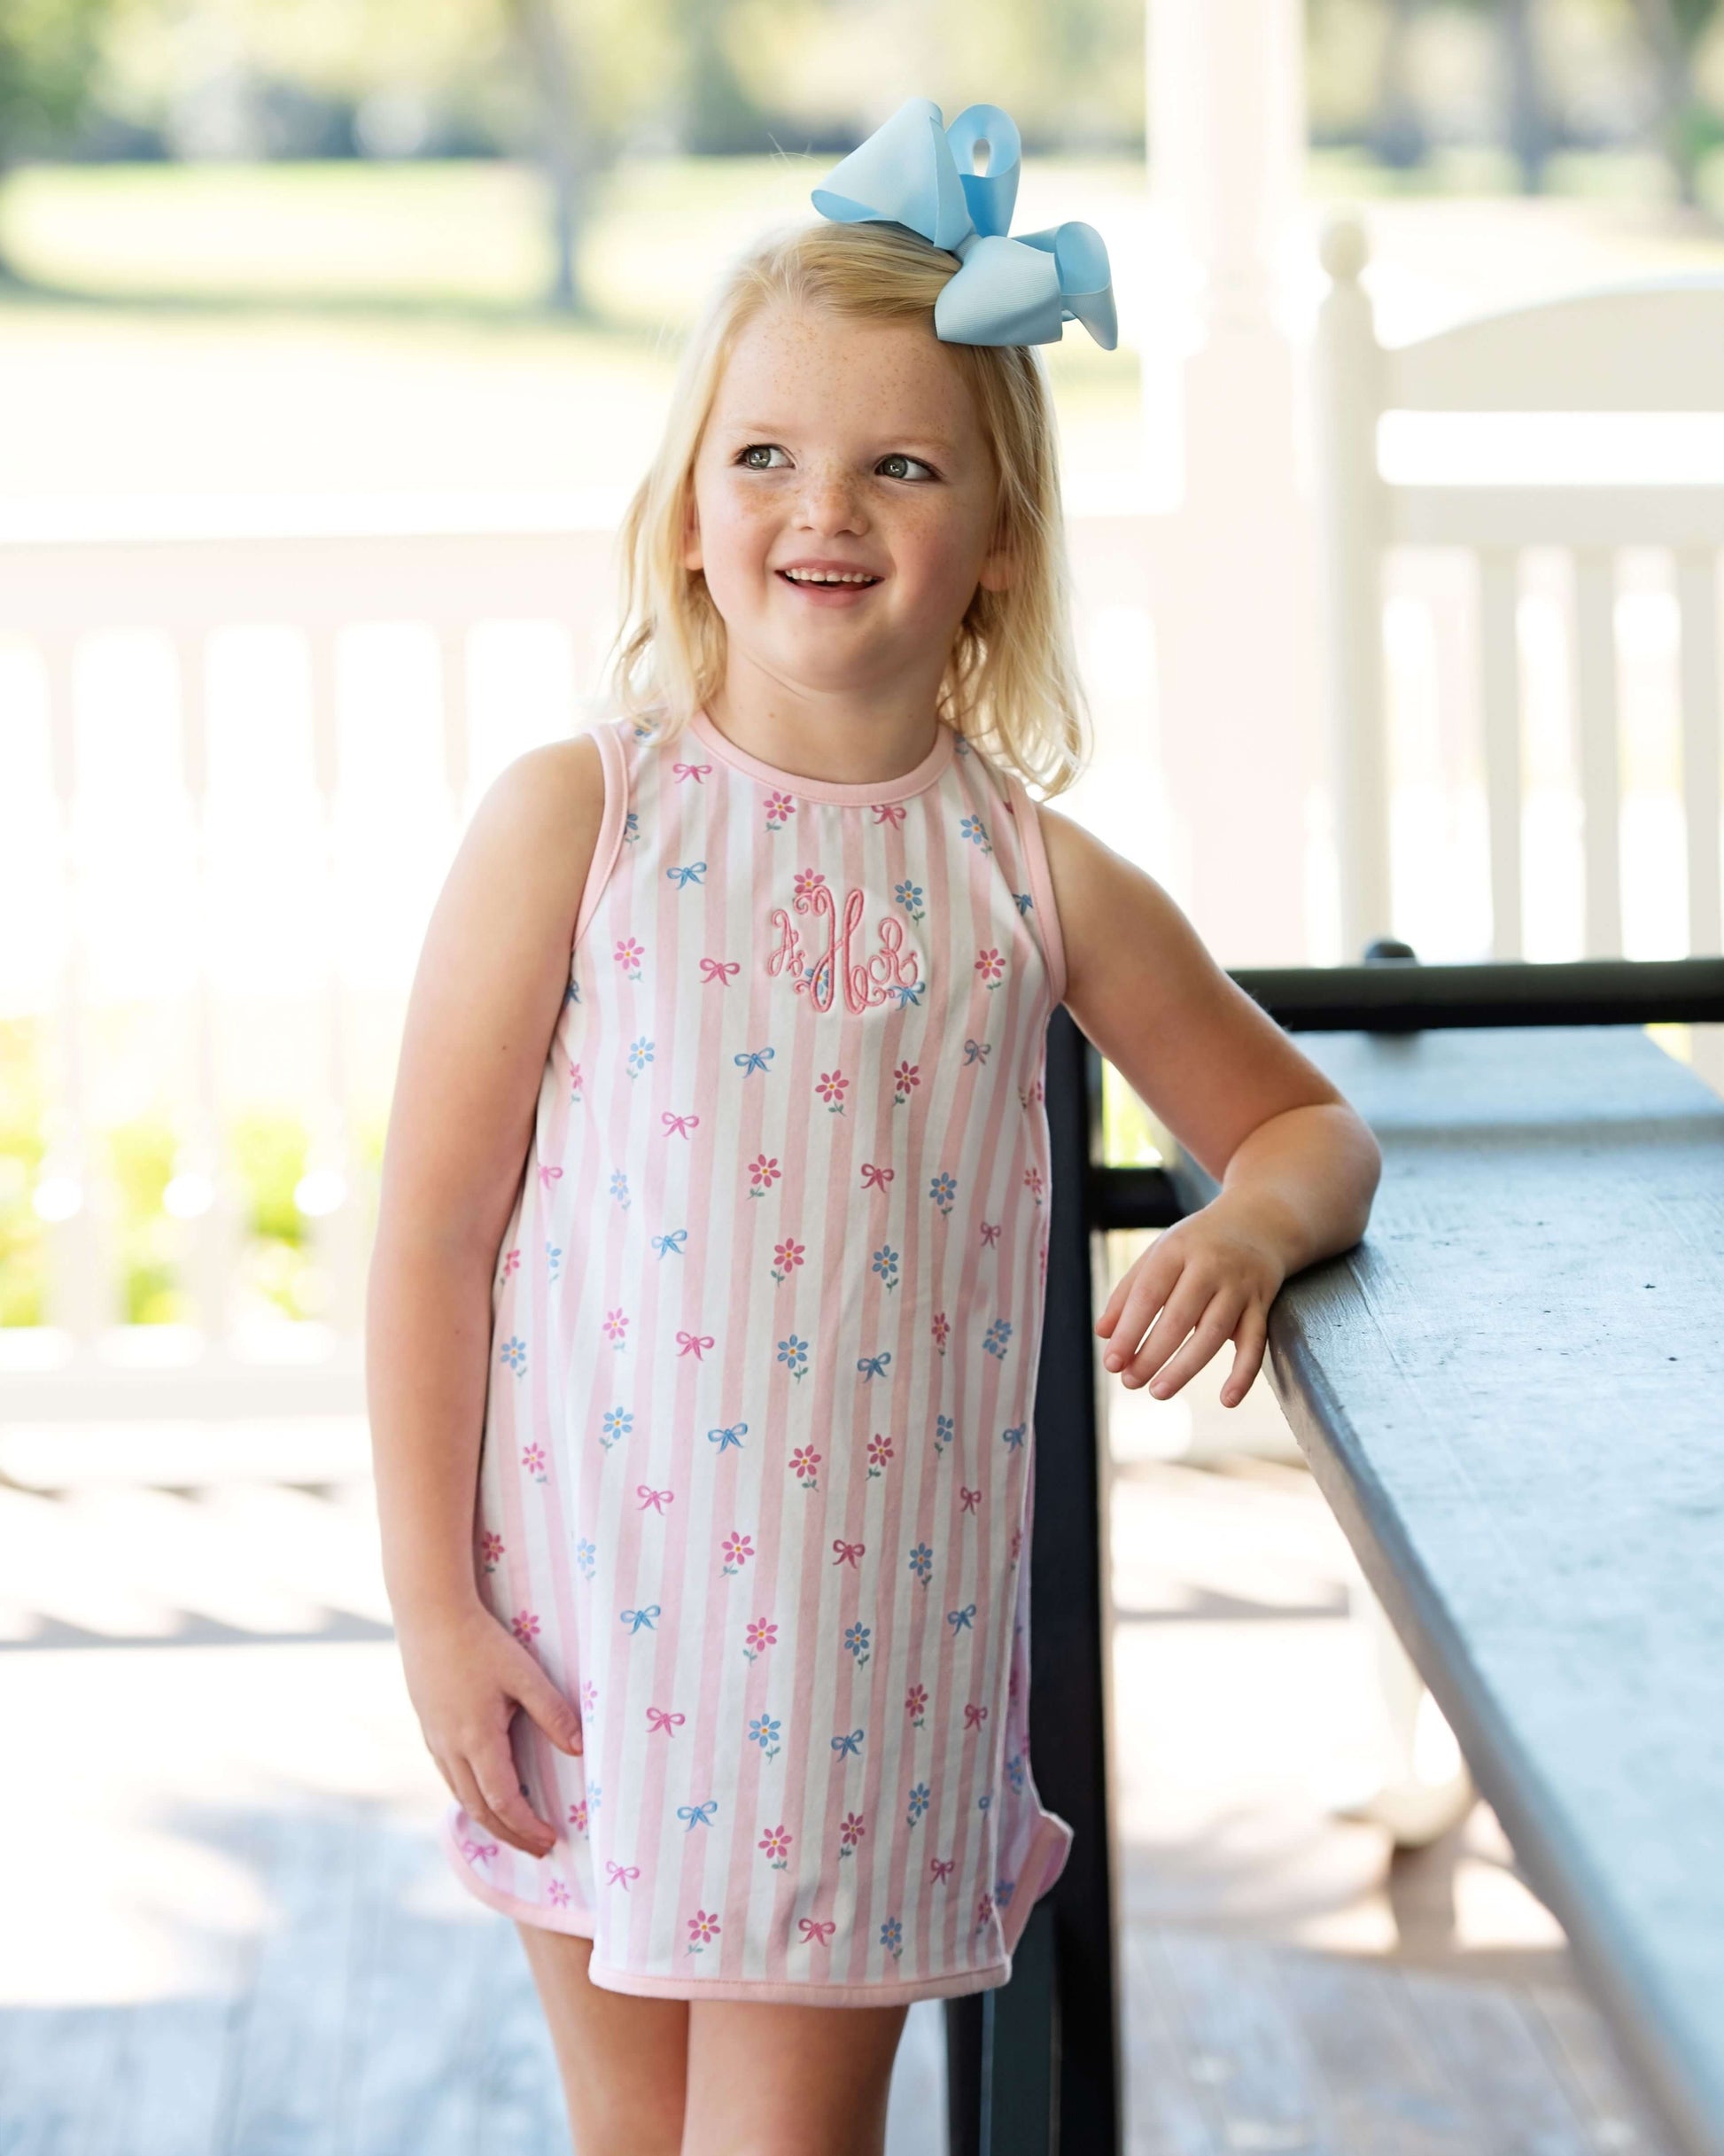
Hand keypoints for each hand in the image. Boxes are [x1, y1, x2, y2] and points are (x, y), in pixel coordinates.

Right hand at [395, 1597, 583, 1859]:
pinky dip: (471, 1797)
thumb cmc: (481, 1642)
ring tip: (516, 1831)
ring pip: (462, 1796)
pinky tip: (485, 1794)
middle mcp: (451, 1749)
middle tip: (540, 1849)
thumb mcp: (525, 1674)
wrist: (430, 1617)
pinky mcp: (429, 1729)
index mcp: (477, 1740)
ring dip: (489, 1820)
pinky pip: (450, 1778)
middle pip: (480, 1810)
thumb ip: (553, 1712)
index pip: (503, 1801)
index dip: (527, 1827)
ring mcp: (435, 1741)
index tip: (550, 1840)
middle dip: (510, 1835)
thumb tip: (580, 1750)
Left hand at [1094, 1193, 1285, 1407]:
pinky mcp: (1262, 1303)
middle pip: (1180, 1317)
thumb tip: (1103, 1333)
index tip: (1112, 1362)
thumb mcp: (1160, 1254)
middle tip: (1130, 1382)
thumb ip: (1129, 1292)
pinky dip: (1244, 1373)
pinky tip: (1227, 1400)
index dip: (1129, 1330)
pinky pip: (1256, 1342)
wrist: (1260, 1220)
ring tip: (1159, 1391)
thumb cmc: (1197, 1244)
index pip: (1149, 1294)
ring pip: (1214, 1332)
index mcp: (1178, 1249)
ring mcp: (1240, 1285)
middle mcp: (1211, 1265)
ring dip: (1186, 1367)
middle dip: (1152, 1354)